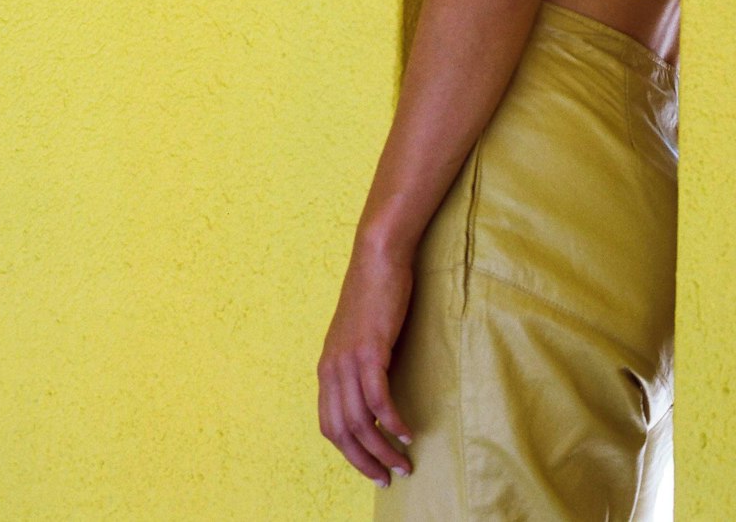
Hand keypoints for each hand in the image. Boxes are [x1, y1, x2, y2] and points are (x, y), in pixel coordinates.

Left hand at [317, 240, 415, 488]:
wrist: (378, 256)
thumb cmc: (374, 293)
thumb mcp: (359, 336)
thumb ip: (359, 365)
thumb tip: (373, 394)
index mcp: (327, 368)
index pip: (329, 425)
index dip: (348, 453)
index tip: (371, 467)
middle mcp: (332, 368)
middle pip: (342, 431)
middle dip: (364, 461)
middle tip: (388, 477)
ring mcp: (349, 359)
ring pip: (361, 421)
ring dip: (383, 448)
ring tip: (404, 462)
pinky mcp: (371, 349)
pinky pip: (380, 399)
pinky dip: (394, 420)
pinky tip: (408, 431)